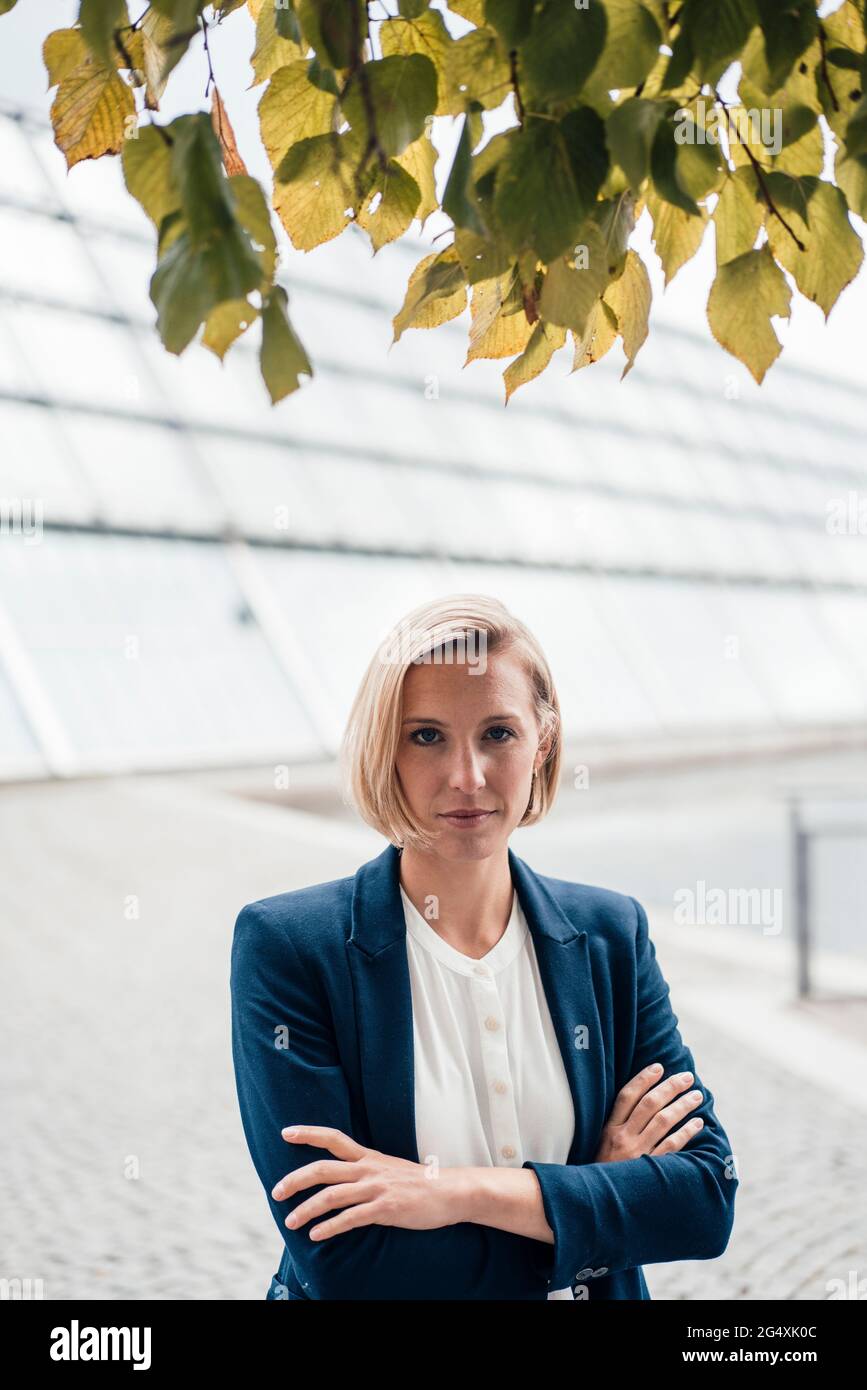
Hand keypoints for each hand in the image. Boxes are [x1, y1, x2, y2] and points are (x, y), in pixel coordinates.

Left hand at [271, 1124, 461, 1240]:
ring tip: (291, 1222)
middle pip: (323, 1169)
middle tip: (276, 1191)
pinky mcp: (385, 1209)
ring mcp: (377, 1188)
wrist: (451, 1192)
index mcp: (368, 1157)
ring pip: (332, 1196)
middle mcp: (368, 1169)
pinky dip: (330, 1227)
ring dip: (307, 1210)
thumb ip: (367, 1171)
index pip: (333, 1138)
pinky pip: (351, 1218)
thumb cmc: (420, 1183)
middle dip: (295, 1180)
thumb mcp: (389, 1168)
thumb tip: (344, 1181)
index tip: (286, 1133)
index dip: (309, 1133)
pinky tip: (317, 1235)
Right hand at [593, 1063, 703, 1162]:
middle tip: (687, 1077)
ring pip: (663, 1121)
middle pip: (649, 1104)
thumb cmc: (601, 1173)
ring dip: (682, 1105)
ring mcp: (637, 1154)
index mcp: (608, 1130)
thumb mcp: (599, 1147)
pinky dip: (686, 1132)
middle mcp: (622, 1138)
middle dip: (670, 1087)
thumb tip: (639, 1104)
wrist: (598, 1206)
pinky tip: (697, 1123)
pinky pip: (672, 1146)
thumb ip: (615, 1128)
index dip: (643, 1079)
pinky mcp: (650, 1170)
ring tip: (696, 1095)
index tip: (658, 1067)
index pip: (626, 1096)